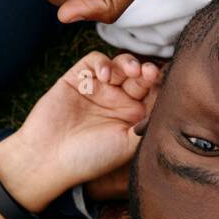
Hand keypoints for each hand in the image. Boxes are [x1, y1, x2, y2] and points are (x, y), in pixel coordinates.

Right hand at [0, 51, 160, 211]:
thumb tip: (169, 102)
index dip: (161, 85)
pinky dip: (103, 62)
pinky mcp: (77, 78)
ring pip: (120, 65)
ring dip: (128, 64)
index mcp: (134, 118)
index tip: (165, 83)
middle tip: (150, 73)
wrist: (49, 158)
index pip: (154, 94)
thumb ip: (148, 122)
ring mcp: (99, 89)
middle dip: (147, 71)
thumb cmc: (91, 158)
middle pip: (139, 77)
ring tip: (132, 71)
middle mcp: (119, 102)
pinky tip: (105, 75)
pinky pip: (94, 60)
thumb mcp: (129, 144)